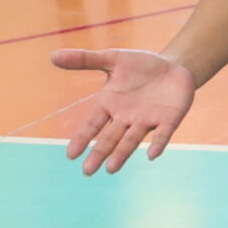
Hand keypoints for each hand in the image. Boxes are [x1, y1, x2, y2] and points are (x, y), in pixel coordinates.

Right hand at [52, 48, 196, 174]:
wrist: (174, 66)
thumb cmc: (141, 66)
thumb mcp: (113, 59)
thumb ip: (85, 60)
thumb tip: (52, 55)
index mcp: (110, 104)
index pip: (92, 124)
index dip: (83, 138)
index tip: (70, 154)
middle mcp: (126, 117)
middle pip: (110, 138)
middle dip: (99, 153)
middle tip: (87, 171)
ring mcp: (147, 120)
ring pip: (132, 140)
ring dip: (122, 154)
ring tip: (110, 169)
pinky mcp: (169, 119)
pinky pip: (162, 134)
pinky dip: (158, 143)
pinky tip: (152, 155)